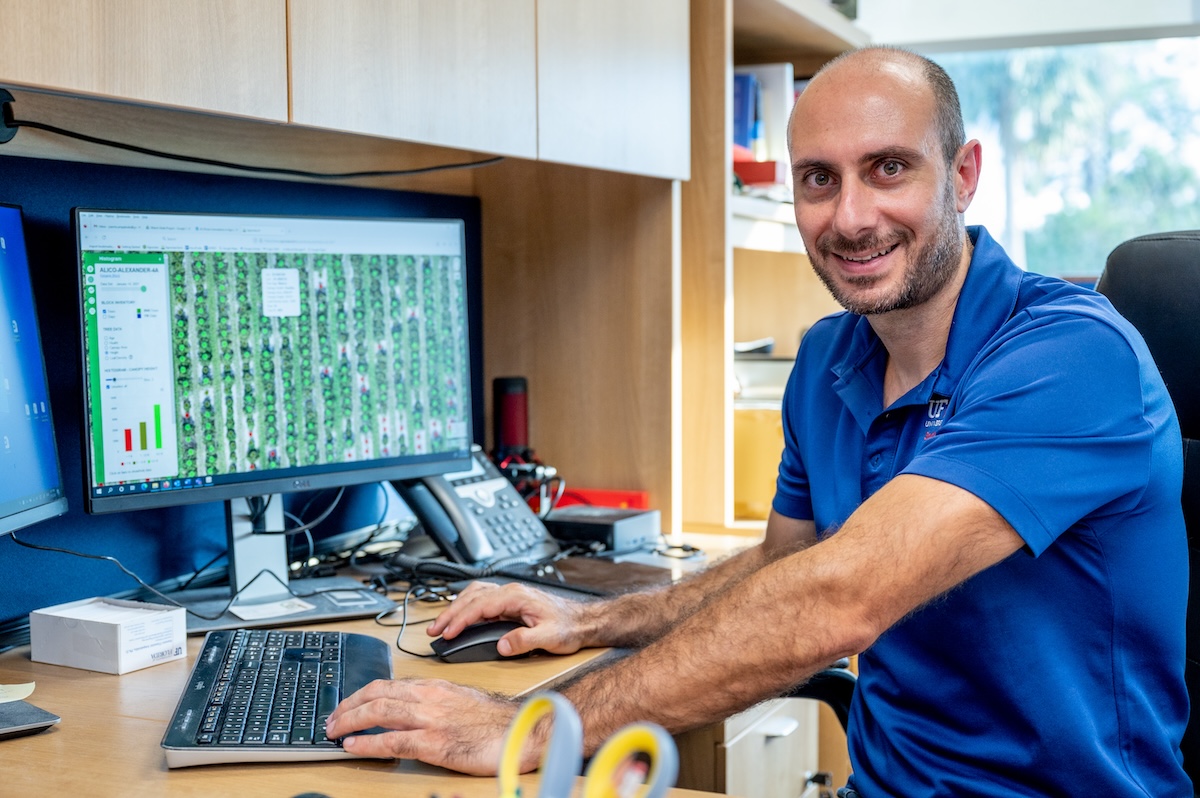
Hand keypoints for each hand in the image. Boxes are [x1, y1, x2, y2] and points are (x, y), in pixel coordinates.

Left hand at [325, 677, 525, 774]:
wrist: (520, 731)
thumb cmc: (494, 721)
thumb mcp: (459, 699)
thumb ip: (433, 701)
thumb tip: (409, 710)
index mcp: (434, 686)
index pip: (387, 684)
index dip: (360, 695)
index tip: (345, 706)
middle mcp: (430, 697)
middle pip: (377, 694)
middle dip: (347, 707)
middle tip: (331, 720)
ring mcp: (431, 719)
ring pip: (380, 712)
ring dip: (350, 721)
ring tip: (333, 732)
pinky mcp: (436, 742)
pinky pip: (393, 741)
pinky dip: (368, 743)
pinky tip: (354, 746)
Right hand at [429, 580, 592, 656]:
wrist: (583, 621)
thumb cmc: (569, 627)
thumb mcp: (549, 638)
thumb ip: (524, 641)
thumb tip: (501, 646)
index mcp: (516, 597)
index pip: (480, 605)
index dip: (461, 619)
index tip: (447, 632)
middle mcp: (511, 592)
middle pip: (472, 597)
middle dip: (450, 614)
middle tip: (434, 631)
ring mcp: (510, 595)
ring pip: (474, 595)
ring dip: (456, 608)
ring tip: (441, 625)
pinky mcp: (510, 602)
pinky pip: (481, 599)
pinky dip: (466, 606)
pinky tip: (460, 616)